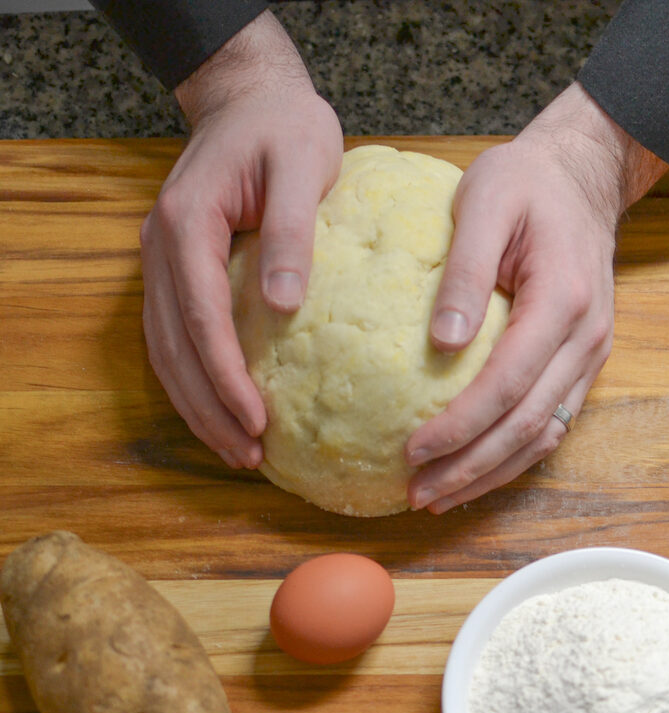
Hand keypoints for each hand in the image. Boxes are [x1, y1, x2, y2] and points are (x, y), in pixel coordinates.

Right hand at [141, 12, 342, 467]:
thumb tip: (284, 306)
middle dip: (208, 407)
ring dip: (196, 405)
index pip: (200, 316)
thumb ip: (292, 231)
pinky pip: (175, 337)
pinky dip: (195, 380)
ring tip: (235, 449)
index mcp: (189, 222)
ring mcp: (163, 260)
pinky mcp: (178, 270)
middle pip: (173, 346)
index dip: (225, 376)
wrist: (252, 100)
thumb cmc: (285, 127)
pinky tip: (223, 409)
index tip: (256, 421)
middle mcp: (162, 246)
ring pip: (166, 350)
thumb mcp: (303, 163)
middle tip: (247, 455)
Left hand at [405, 82, 668, 512]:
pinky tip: (474, 470)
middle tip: (418, 494)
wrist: (581, 178)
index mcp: (562, 301)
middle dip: (471, 467)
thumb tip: (441, 344)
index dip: (461, 425)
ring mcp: (589, 356)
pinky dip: (511, 456)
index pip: (508, 383)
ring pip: (543, 436)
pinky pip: (550, 423)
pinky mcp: (580, 364)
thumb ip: (467, 272)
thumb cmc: (526, 185)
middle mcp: (585, 339)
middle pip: (528, 426)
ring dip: (490, 473)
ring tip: (438, 497)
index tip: (412, 451)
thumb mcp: (486, 203)